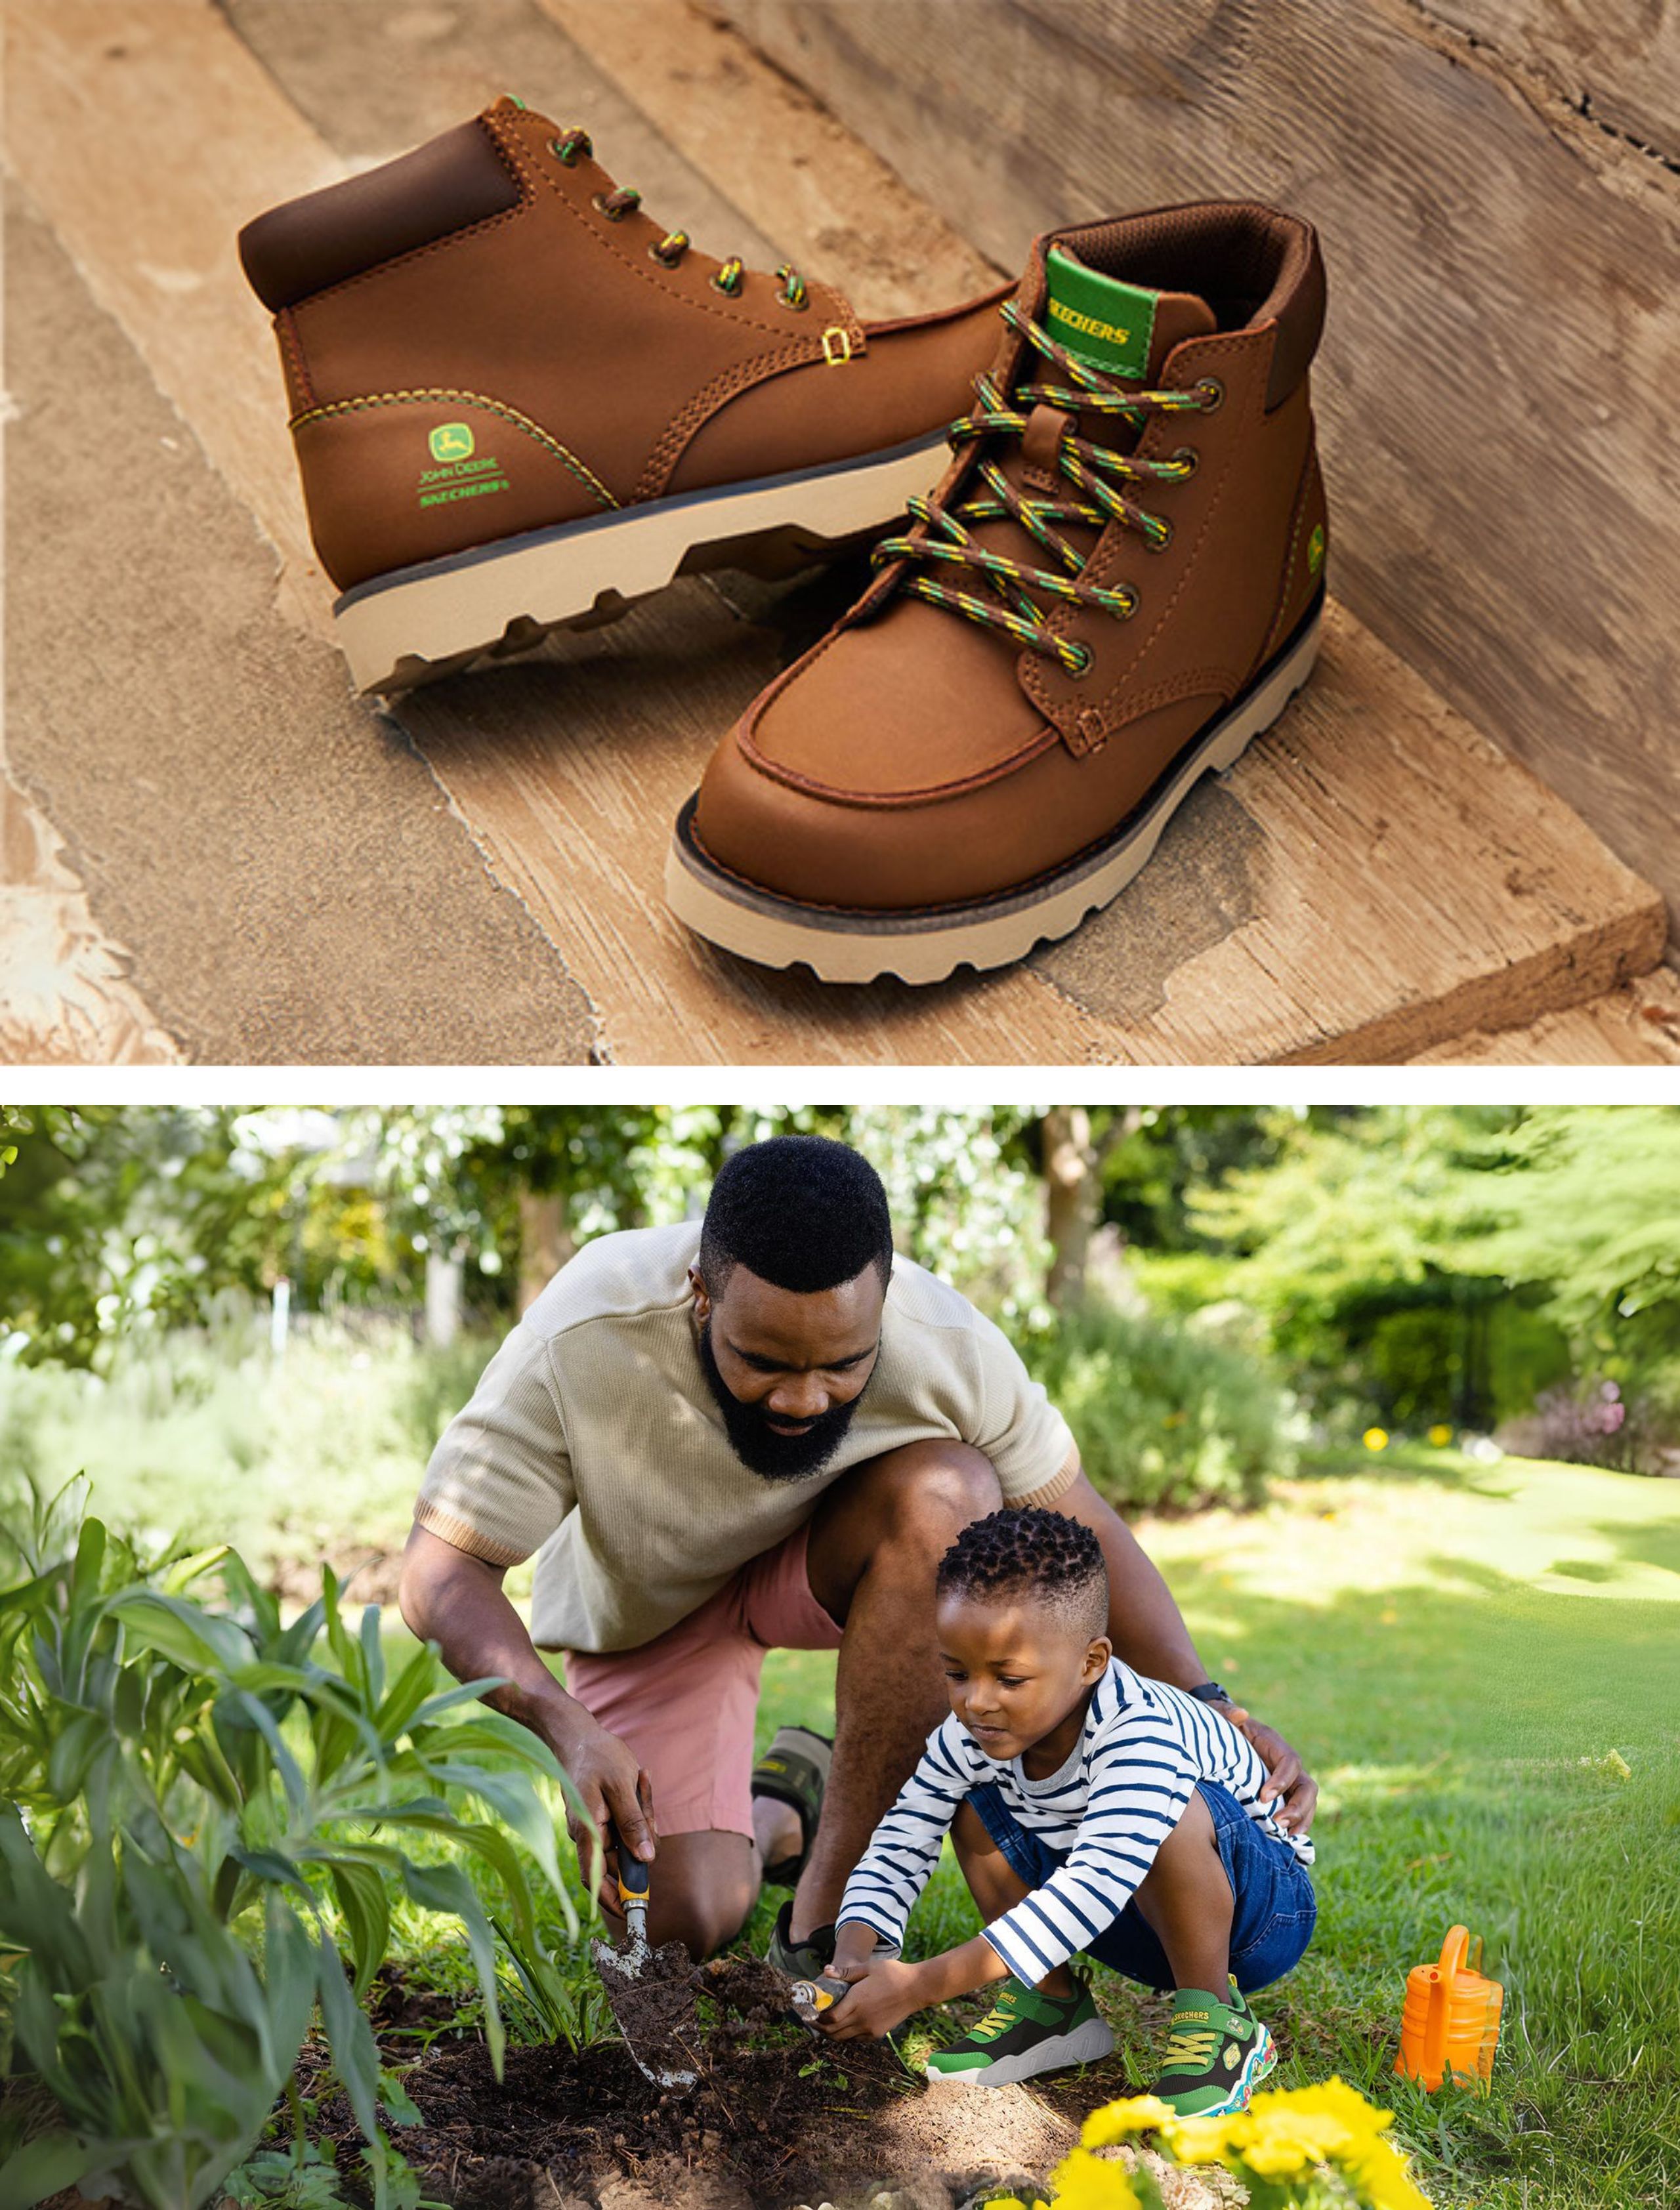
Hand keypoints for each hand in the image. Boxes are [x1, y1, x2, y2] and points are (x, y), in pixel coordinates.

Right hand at [552, 1714, 656, 1917]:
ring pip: (626, 1840)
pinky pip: (624, 1825)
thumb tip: (646, 1860)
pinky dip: (636, 1810)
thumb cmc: (598, 1757)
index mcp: (587, 1831)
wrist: (576, 1734)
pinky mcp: (600, 1817)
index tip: (631, 1912)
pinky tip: (638, 1781)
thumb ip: (634, 1823)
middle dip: (640, 1843)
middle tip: (646, 1805)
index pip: (595, 1878)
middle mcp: (587, 1835)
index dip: (611, 1899)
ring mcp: (593, 1827)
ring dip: (641, 1820)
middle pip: (619, 1859)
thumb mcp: (621, 1786)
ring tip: (640, 1782)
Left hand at [817, 1955, 926, 2041]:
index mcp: (857, 2001)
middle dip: (819, 2028)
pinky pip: (855, 2039)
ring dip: (831, 2034)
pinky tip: (844, 2026)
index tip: (809, 2013)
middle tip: (812, 2021)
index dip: (817, 2018)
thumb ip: (846, 1972)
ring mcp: (870, 2028)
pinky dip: (846, 2035)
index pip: (830, 2018)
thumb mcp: (868, 1967)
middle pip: (833, 2032)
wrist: (916, 1989)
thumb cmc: (892, 1974)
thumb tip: (825, 1971)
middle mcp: (861, 2018)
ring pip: (843, 2038)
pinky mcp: (877, 2034)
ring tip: (824, 2025)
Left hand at [1228, 1708, 1317, 1835]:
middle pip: (1306, 1786)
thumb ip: (1226, 1714)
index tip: (1263, 1797)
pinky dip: (1296, 1826)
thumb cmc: (1219, 1725)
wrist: (1221, 1733)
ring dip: (1301, 1820)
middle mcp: (1285, 1763)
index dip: (1281, 1780)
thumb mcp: (1219, 1716)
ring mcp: (1287, 1780)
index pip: (1290, 1762)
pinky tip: (1285, 1841)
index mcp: (1274, 1744)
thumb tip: (1241, 1714)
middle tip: (1278, 1824)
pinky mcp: (1282, 1794)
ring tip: (1286, 1837)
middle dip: (1297, 1807)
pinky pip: (1298, 1811)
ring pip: (1307, 1801)